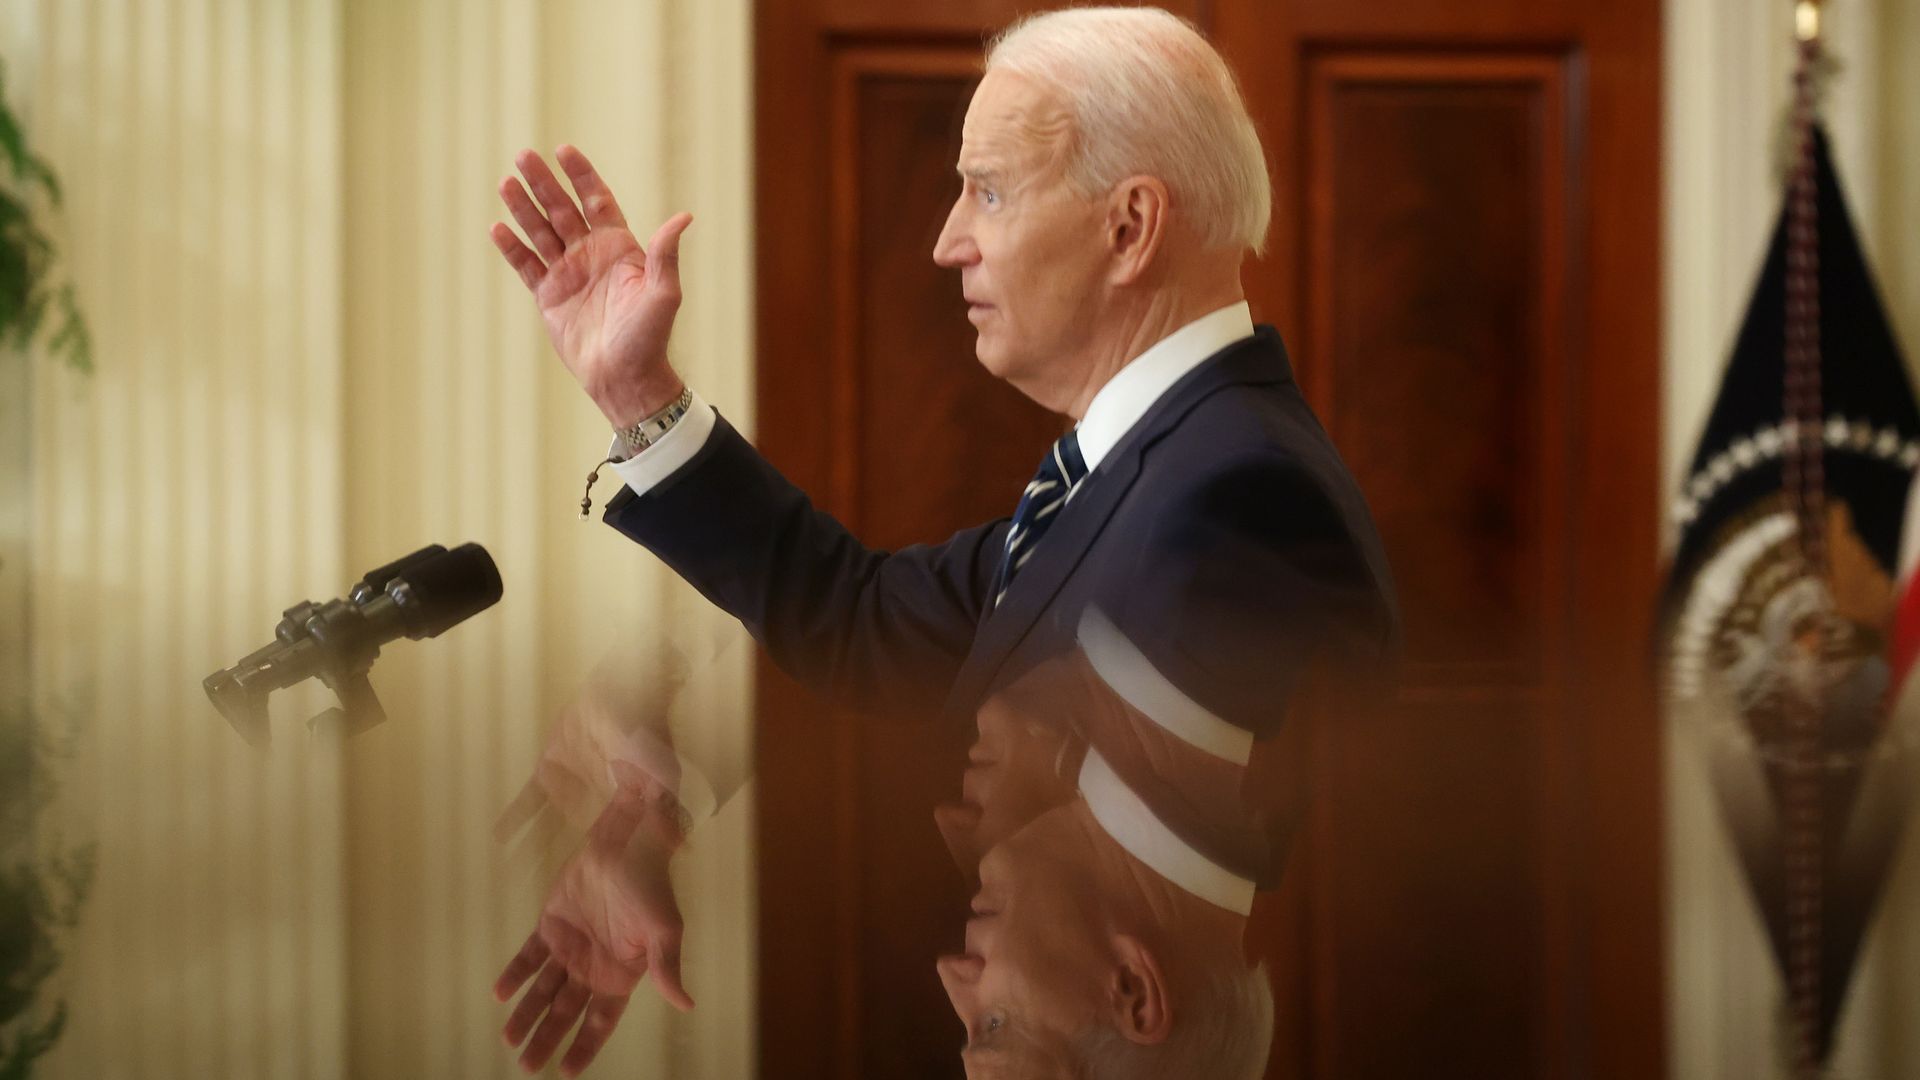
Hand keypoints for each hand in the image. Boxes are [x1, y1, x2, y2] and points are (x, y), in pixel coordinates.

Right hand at [490, 145, 692, 426]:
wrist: (625, 377)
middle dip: (543, 183)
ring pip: (541, 232)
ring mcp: (568, 274)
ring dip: (523, 208)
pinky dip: (513, 248)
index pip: (597, 201)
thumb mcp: (663, 294)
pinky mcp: (549, 297)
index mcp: (619, 248)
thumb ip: (665, 254)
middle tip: (523, 156)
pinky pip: (527, 266)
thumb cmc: (649, 337)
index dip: (581, 176)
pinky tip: (498, 227)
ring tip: (505, 183)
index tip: (564, 151)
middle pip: (562, 209)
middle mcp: (591, 255)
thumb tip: (684, 216)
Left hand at [494, 783, 692, 1075]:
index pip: (600, 1022)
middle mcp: (594, 967)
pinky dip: (515, 975)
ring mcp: (571, 946)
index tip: (564, 1072)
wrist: (626, 842)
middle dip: (547, 1039)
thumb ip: (667, 968)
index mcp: (621, 975)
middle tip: (526, 1066)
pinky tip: (500, 994)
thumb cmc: (650, 885)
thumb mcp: (664, 929)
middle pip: (566, 1012)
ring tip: (509, 1039)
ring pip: (544, 989)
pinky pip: (529, 957)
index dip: (584, 1047)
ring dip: (526, 1013)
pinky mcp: (552, 924)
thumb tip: (687, 1004)